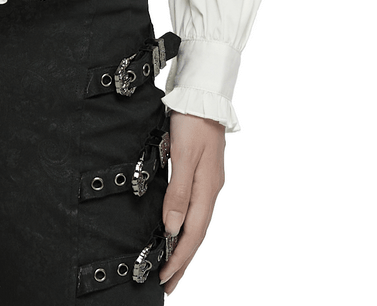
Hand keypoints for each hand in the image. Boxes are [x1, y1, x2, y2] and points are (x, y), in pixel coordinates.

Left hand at [159, 111, 225, 293]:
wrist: (204, 92)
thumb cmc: (192, 119)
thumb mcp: (182, 154)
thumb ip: (178, 191)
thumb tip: (172, 227)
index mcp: (207, 187)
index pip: (193, 233)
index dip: (179, 257)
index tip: (164, 277)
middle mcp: (211, 188)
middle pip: (197, 233)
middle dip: (183, 261)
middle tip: (168, 284)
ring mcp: (210, 181)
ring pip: (198, 222)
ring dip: (185, 246)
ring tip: (172, 265)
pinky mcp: (205, 172)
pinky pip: (197, 208)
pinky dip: (188, 226)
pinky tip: (180, 229)